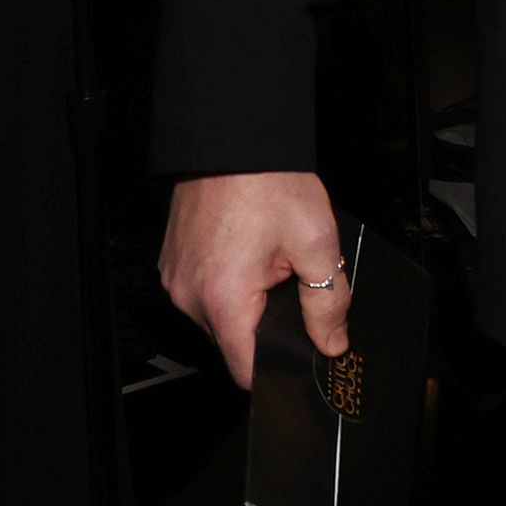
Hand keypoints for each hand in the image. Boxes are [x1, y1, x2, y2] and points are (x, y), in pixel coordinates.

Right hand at [160, 172, 346, 388]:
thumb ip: (328, 301)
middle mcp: (188, 296)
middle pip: (234, 340)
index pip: (246, 368)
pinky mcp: (172, 262)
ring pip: (220, 315)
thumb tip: (332, 344)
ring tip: (273, 262)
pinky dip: (230, 282)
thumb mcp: (316, 242)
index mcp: (222, 300)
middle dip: (268, 323)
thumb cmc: (270, 183)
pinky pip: (204, 290)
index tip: (304, 354)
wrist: (233, 138)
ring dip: (248, 301)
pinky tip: (251, 251)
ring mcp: (175, 279)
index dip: (279, 367)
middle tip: (295, 285)